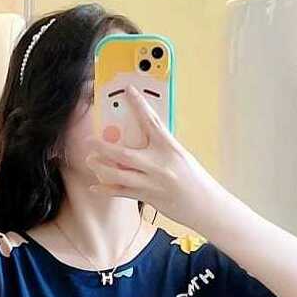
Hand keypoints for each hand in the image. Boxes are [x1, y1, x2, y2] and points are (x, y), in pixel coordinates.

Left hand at [84, 84, 224, 230]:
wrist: (206, 206)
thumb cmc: (196, 180)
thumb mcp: (181, 157)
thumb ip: (162, 149)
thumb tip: (141, 140)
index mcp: (170, 149)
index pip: (151, 121)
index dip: (139, 104)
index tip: (128, 91)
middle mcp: (159, 165)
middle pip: (124, 153)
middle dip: (104, 147)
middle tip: (90, 141)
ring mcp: (152, 183)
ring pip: (119, 174)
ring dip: (101, 167)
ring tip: (90, 161)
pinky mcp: (148, 197)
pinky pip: (123, 192)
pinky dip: (107, 190)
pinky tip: (95, 187)